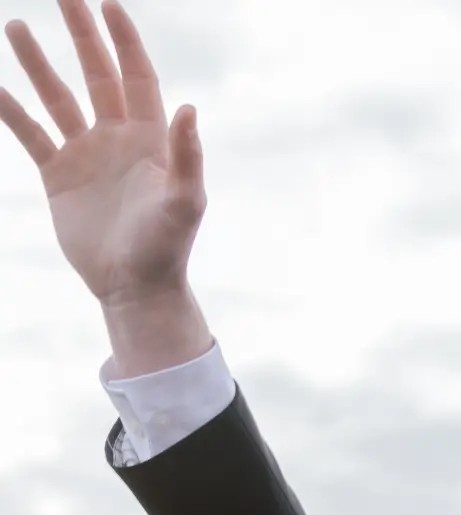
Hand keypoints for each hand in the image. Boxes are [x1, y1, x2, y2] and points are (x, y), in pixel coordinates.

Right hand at [2, 0, 210, 370]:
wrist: (135, 287)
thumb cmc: (167, 248)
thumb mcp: (185, 202)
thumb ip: (186, 157)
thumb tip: (190, 109)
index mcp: (150, 138)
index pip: (137, 75)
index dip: (123, 40)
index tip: (107, 2)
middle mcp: (117, 138)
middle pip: (96, 73)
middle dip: (81, 34)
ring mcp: (86, 154)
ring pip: (58, 96)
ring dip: (37, 62)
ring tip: (15, 24)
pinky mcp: (59, 176)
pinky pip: (30, 133)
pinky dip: (10, 109)